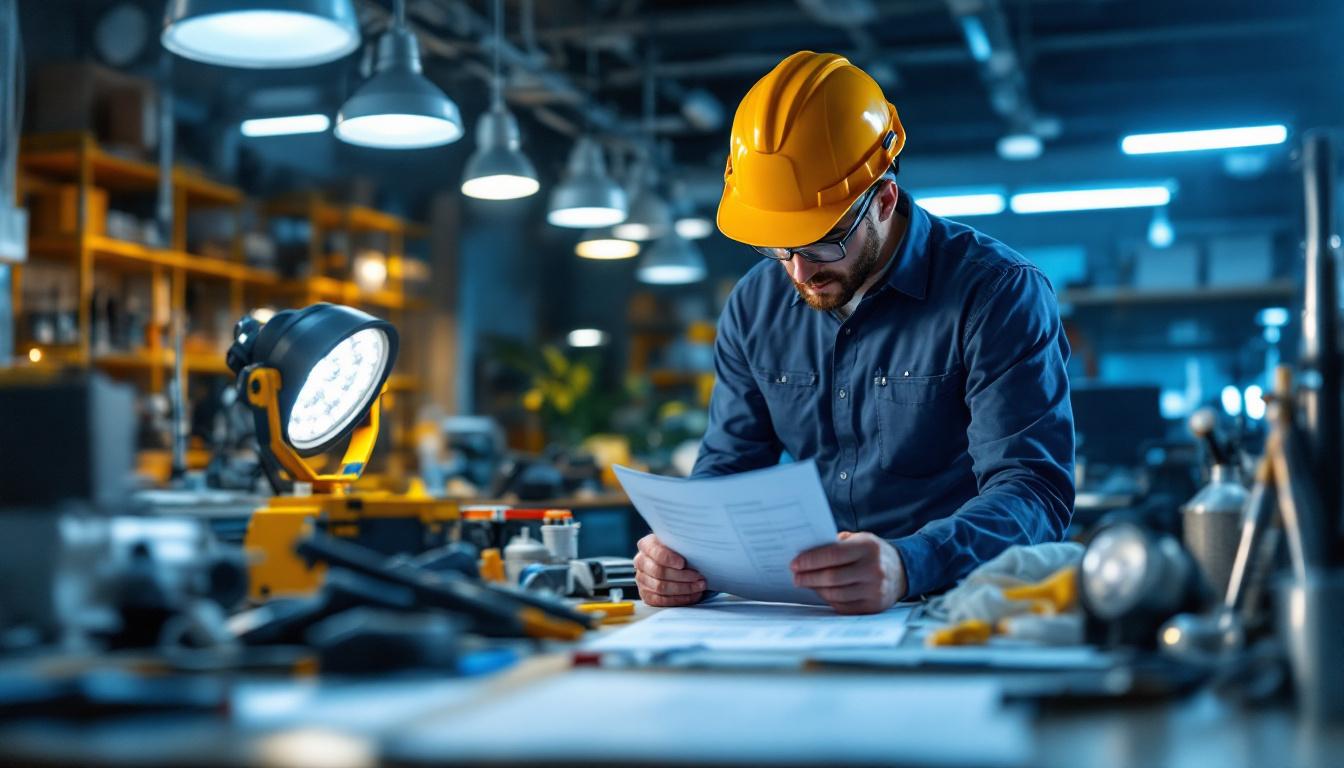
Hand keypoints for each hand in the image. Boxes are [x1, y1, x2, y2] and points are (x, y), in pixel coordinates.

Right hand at [633, 534, 707, 606]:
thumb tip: (695, 549)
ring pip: (660, 588)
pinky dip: (679, 599)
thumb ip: (681, 544)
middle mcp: (641, 562)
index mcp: (646, 545)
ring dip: (684, 589)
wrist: (672, 561)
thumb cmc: (677, 550)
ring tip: (699, 586)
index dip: (669, 559)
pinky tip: (693, 595)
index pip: (655, 552)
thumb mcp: (677, 541)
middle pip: (659, 572)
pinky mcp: (646, 594)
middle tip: (699, 577)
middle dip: (682, 576)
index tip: (682, 563)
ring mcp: (641, 579)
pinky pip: (661, 600)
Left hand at [791, 531, 906, 613]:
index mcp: (868, 547)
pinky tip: (822, 592)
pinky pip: (843, 606)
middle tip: (796, 576)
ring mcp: (875, 590)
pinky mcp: (873, 607)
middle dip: (809, 577)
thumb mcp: (859, 539)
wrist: (902, 571)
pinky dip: (829, 600)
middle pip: (832, 577)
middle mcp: (874, 569)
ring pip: (835, 594)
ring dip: (816, 589)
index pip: (832, 554)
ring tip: (806, 583)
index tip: (795, 563)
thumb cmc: (873, 553)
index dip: (810, 560)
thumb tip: (806, 553)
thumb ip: (836, 544)